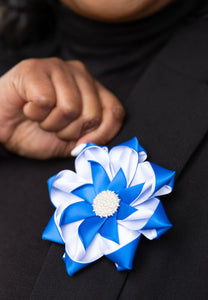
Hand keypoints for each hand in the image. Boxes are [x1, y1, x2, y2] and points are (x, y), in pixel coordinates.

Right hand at [0, 58, 124, 158]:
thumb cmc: (37, 132)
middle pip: (92, 114)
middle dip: (69, 132)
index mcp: (93, 90)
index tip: (80, 145)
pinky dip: (34, 114)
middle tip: (52, 127)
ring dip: (51, 124)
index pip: (115, 111)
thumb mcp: (71, 141)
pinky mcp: (34, 68)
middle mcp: (80, 74)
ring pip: (70, 108)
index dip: (101, 135)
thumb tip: (98, 142)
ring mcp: (58, 67)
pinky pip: (46, 101)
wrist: (4, 128)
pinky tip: (28, 107)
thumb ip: (91, 139)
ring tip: (40, 117)